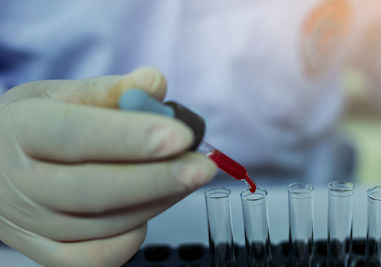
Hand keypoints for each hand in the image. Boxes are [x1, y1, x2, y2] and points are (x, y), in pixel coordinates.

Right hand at [0, 67, 215, 266]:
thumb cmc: (29, 126)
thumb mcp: (54, 95)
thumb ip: (107, 90)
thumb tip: (155, 82)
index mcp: (21, 131)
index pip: (75, 135)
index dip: (130, 136)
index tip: (182, 135)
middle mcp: (21, 183)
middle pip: (93, 189)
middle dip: (157, 179)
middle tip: (202, 168)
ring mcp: (31, 225)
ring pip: (102, 225)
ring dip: (155, 202)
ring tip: (186, 179)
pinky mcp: (43, 251)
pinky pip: (92, 259)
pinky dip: (128, 240)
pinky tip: (146, 212)